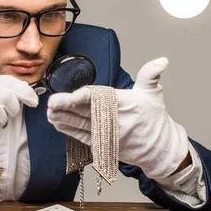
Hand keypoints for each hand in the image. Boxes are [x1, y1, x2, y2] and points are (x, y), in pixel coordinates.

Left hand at [47, 57, 189, 179]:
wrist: (160, 149)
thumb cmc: (155, 120)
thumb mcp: (153, 94)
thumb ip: (150, 75)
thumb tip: (161, 61)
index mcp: (127, 105)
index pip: (103, 99)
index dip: (86, 97)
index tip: (73, 94)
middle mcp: (116, 121)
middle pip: (87, 112)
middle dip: (68, 107)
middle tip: (52, 101)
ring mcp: (109, 135)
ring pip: (82, 125)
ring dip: (64, 118)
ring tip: (49, 111)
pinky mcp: (104, 145)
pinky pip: (83, 137)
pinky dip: (69, 131)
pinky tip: (58, 123)